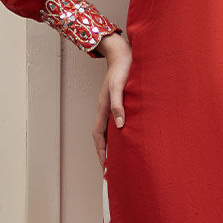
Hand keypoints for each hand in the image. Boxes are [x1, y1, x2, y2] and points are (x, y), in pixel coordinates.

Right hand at [92, 33, 131, 166]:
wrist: (122, 53)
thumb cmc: (122, 69)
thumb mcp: (120, 87)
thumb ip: (118, 105)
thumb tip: (120, 126)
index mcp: (103, 107)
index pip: (98, 135)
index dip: (101, 151)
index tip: (105, 165)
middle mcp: (104, 109)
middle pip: (101, 136)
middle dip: (103, 152)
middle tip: (109, 168)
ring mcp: (109, 106)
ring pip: (106, 130)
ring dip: (109, 145)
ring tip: (116, 158)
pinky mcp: (116, 102)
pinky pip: (112, 122)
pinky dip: (115, 134)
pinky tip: (123, 137)